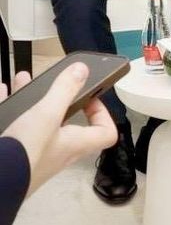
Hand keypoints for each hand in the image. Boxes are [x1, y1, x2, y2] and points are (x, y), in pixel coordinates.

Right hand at [1, 65, 117, 196]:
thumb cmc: (26, 152)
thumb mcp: (48, 114)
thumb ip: (65, 90)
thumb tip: (83, 69)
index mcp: (75, 143)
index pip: (105, 133)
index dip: (103, 115)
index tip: (91, 98)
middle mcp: (58, 151)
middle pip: (67, 123)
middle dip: (58, 99)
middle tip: (53, 86)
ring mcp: (35, 154)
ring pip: (37, 122)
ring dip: (31, 100)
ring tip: (22, 80)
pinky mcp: (14, 155)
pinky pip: (14, 127)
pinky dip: (9, 107)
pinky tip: (2, 90)